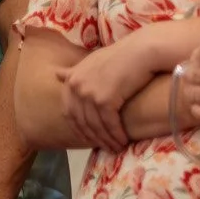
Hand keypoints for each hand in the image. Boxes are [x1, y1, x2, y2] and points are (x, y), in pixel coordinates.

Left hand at [59, 32, 159, 151]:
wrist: (143, 51)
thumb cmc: (122, 54)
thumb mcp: (93, 61)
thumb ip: (75, 71)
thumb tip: (56, 75)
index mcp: (72, 80)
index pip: (69, 112)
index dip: (79, 128)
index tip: (90, 137)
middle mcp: (76, 87)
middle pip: (82, 122)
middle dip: (93, 137)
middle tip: (105, 147)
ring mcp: (89, 94)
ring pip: (95, 126)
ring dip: (106, 140)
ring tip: (116, 147)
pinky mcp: (104, 100)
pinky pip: (109, 124)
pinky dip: (116, 135)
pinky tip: (123, 141)